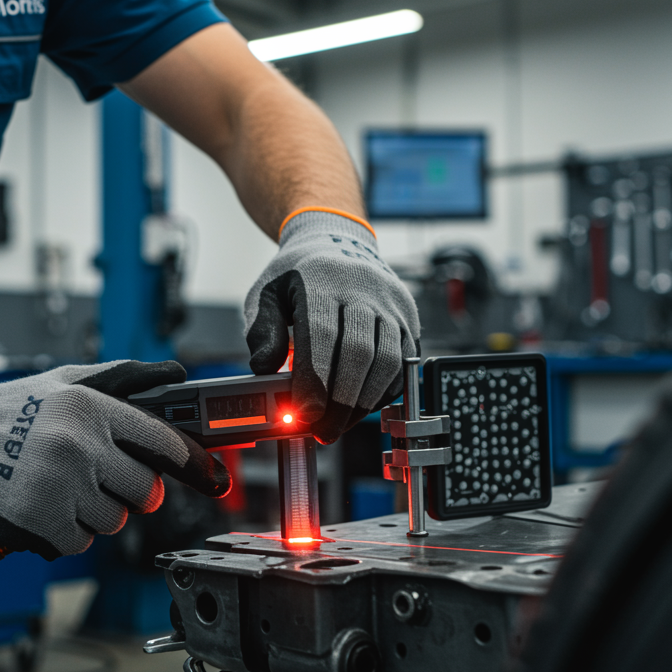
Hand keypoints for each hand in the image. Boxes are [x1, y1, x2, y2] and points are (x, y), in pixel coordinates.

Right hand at [0, 361, 229, 558]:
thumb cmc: (1, 411)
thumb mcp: (60, 381)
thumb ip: (118, 380)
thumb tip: (172, 376)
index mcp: (91, 407)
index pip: (163, 442)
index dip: (193, 464)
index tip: (213, 478)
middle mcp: (81, 444)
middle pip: (145, 491)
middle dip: (130, 493)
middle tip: (98, 481)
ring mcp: (62, 485)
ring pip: (112, 521)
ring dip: (92, 514)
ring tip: (56, 488)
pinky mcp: (41, 521)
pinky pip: (79, 543)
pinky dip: (64, 534)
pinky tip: (40, 508)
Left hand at [245, 209, 419, 443]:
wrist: (337, 241)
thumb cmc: (299, 274)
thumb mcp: (266, 293)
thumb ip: (262, 332)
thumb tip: (265, 370)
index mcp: (322, 280)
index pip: (322, 336)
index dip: (315, 380)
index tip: (304, 413)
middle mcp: (363, 288)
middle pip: (359, 354)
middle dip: (340, 402)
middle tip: (322, 430)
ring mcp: (391, 303)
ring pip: (388, 362)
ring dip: (364, 402)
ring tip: (340, 424)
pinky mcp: (408, 316)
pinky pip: (404, 363)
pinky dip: (383, 391)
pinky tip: (360, 405)